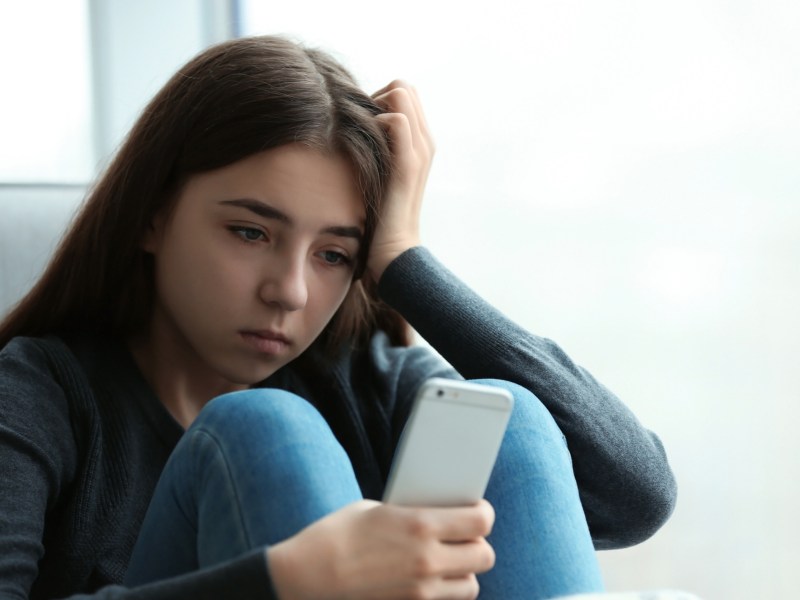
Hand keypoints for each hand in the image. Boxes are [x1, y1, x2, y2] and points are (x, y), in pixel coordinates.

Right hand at [266, 499, 494, 599]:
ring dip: (464, 573)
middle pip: (484, 556)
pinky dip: (445, 593)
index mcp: (421, 525)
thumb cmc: (336, 536)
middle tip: (464, 537)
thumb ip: (413, 513)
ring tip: (448, 562)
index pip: (480, 521)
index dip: (484, 513)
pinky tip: (429, 581)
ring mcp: (421, 591)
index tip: (479, 510)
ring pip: (471, 585)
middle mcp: (428, 560)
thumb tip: (437, 514)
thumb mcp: (376, 510)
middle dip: (477, 545)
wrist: (304, 578)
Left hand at [368, 80, 434, 281]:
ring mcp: (419, 151)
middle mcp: (425, 142)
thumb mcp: (378, 176)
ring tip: (361, 136)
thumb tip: (350, 129)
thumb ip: (374, 151)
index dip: (379, 97)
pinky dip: (376, 122)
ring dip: (375, 106)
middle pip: (404, 87)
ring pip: (402, 93)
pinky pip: (397, 120)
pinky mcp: (408, 164)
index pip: (405, 93)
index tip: (360, 125)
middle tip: (359, 128)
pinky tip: (363, 144)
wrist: (394, 252)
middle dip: (376, 96)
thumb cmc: (379, 217)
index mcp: (420, 144)